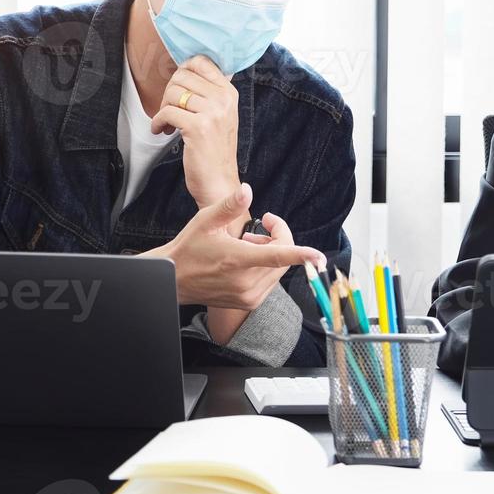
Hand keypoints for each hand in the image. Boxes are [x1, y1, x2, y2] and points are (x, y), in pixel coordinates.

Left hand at [152, 55, 239, 209]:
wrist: (219, 183)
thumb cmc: (214, 151)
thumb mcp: (220, 116)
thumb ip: (208, 93)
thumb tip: (185, 69)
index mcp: (229, 93)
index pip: (201, 62)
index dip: (182, 71)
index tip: (177, 88)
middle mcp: (223, 99)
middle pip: (182, 77)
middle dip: (169, 93)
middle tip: (169, 110)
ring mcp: (212, 113)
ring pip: (173, 93)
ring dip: (162, 108)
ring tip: (166, 123)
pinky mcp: (198, 128)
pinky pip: (167, 112)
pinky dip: (158, 122)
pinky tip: (161, 131)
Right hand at [152, 182, 323, 310]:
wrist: (173, 280)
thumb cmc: (189, 248)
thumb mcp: (206, 220)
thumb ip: (230, 205)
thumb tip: (248, 189)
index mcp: (238, 261)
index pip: (278, 257)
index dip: (302, 255)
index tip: (320, 257)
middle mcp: (246, 282)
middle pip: (283, 257)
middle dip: (278, 237)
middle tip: (258, 228)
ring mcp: (249, 296)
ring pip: (279, 269)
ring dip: (272, 252)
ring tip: (247, 244)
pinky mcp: (249, 303)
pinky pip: (271, 281)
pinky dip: (266, 267)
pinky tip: (246, 260)